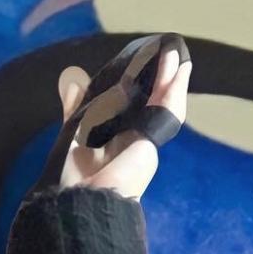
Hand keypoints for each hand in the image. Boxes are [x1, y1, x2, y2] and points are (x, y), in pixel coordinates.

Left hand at [53, 48, 190, 200]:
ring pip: (163, 105)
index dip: (136, 85)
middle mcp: (130, 141)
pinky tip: (180, 70)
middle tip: (163, 54)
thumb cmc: (72, 174)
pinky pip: (167, 113)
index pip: (129, 106)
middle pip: (151, 103)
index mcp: (112, 139)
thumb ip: (75, 108)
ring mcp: (143, 143)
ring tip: (173, 54)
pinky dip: (175, 90)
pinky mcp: (151, 144)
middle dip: (158, 79)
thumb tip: (72, 81)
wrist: (80, 199)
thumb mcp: (73, 131)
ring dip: (169, 79)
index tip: (139, 63)